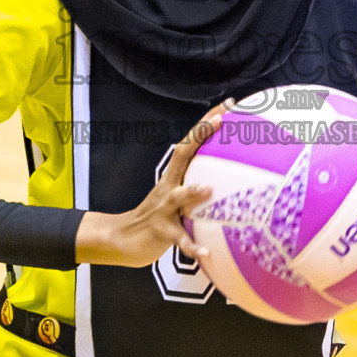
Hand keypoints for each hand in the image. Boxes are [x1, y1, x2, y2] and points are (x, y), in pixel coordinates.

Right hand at [74, 98, 232, 266]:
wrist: (124, 239)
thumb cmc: (161, 216)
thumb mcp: (179, 194)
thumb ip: (199, 183)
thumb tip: (232, 174)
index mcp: (175, 175)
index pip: (192, 141)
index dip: (208, 121)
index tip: (229, 103)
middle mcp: (169, 185)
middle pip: (184, 154)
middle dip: (202, 134)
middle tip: (221, 118)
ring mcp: (164, 208)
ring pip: (178, 197)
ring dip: (191, 192)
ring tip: (207, 188)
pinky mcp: (162, 232)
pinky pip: (179, 240)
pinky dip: (192, 246)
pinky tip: (205, 253)